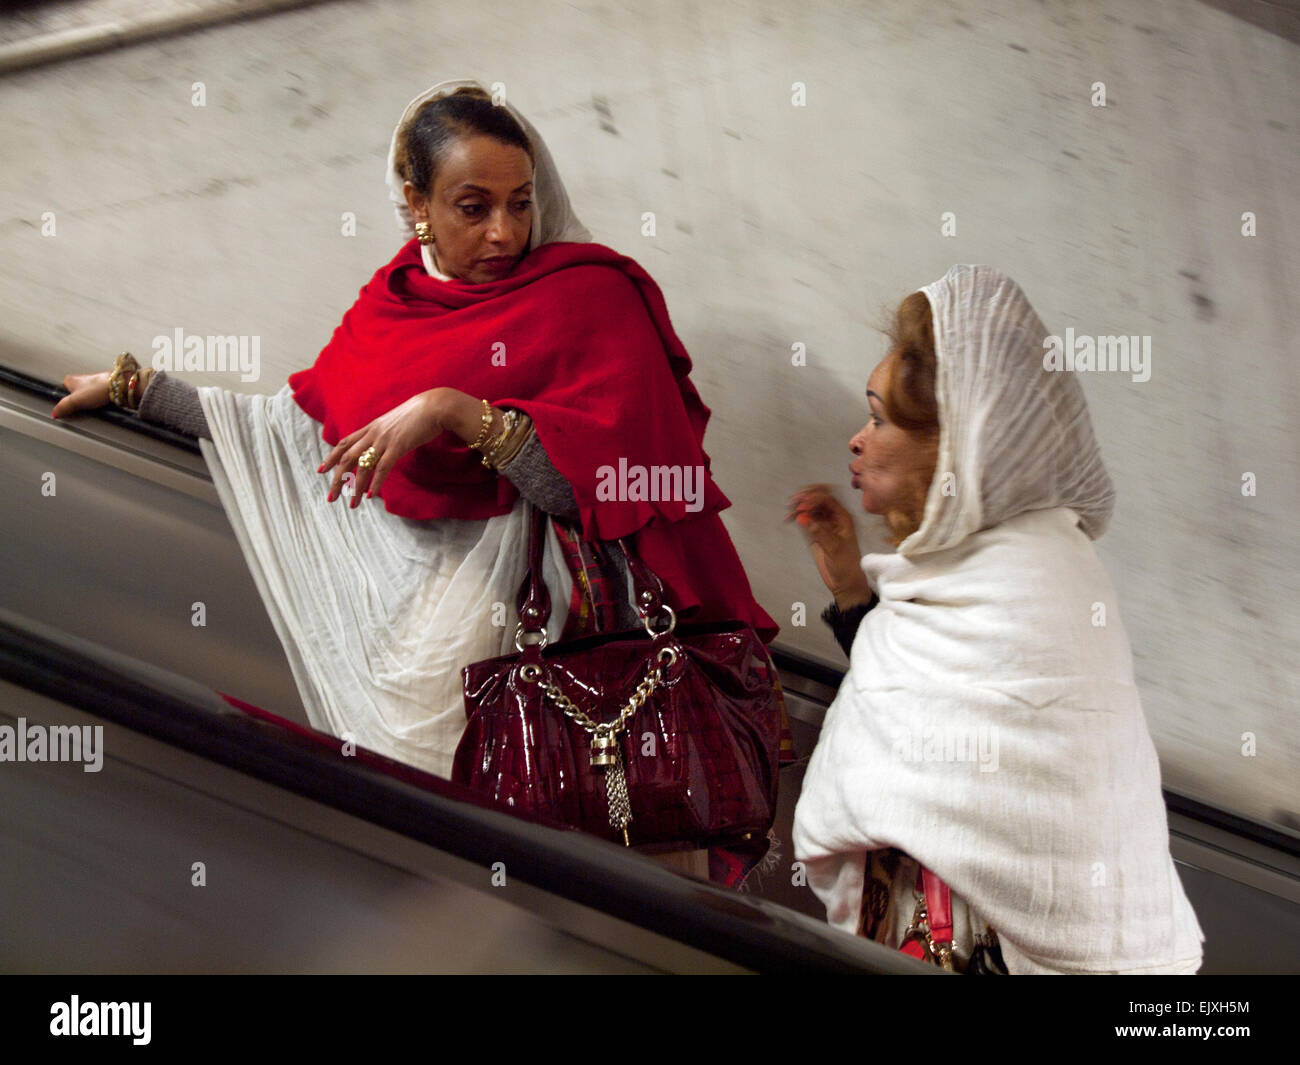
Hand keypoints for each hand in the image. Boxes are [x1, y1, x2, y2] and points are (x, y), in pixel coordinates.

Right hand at [52, 371, 111, 418]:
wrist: (118, 387)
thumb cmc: (98, 388)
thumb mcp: (75, 400)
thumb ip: (63, 407)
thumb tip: (54, 413)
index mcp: (70, 380)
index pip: (61, 392)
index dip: (64, 402)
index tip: (67, 408)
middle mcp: (81, 380)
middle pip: (74, 397)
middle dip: (77, 404)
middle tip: (82, 408)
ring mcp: (92, 385)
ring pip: (85, 398)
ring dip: (88, 404)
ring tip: (93, 407)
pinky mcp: (102, 390)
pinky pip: (96, 400)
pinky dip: (97, 404)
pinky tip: (100, 406)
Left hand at [318, 389, 448, 507]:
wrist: (435, 406)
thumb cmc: (419, 414)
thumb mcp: (396, 423)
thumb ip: (386, 433)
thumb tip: (383, 445)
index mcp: (372, 427)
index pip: (345, 443)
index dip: (331, 457)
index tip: (321, 471)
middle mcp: (373, 433)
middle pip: (347, 458)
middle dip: (337, 479)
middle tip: (331, 497)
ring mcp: (384, 439)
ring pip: (363, 466)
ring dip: (356, 487)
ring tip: (353, 504)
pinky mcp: (398, 446)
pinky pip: (382, 467)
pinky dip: (375, 482)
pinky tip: (371, 495)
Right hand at [786, 484, 872, 606]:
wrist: (845, 582)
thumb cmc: (847, 566)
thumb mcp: (835, 549)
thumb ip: (820, 533)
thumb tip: (804, 518)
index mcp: (843, 517)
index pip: (828, 498)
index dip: (814, 498)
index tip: (803, 505)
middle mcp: (834, 518)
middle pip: (818, 498)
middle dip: (806, 496)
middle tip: (794, 502)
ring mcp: (823, 524)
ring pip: (810, 507)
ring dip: (799, 505)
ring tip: (789, 509)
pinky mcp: (814, 532)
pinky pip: (804, 518)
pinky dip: (796, 516)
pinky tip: (789, 518)